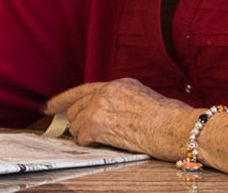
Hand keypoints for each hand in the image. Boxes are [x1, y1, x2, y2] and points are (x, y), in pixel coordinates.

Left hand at [45, 77, 194, 158]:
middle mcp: (106, 92)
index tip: (49, 106)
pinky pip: (82, 136)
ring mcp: (100, 107)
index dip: (63, 99)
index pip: (83, 89)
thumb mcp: (145, 99)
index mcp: (119, 84)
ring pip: (76, 122)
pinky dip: (89, 142)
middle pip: (76, 107)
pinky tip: (101, 143)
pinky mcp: (98, 124)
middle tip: (77, 131)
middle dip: (75, 121)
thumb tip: (112, 114)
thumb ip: (123, 101)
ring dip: (83, 133)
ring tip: (98, 138)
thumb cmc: (173, 120)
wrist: (179, 128)